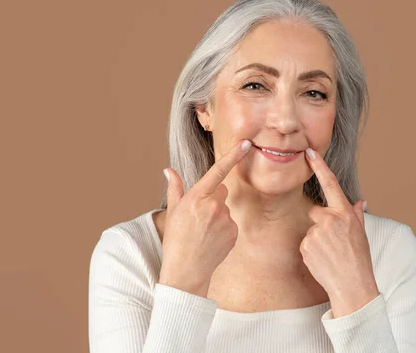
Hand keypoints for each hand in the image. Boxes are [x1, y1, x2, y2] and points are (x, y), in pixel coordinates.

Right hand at [159, 139, 251, 296]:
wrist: (186, 271)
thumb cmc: (176, 239)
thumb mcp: (173, 211)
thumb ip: (175, 188)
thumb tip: (169, 170)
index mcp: (197, 198)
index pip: (218, 171)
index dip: (234, 155)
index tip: (246, 143)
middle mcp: (214, 206)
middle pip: (222, 191)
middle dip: (214, 198)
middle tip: (199, 216)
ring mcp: (226, 220)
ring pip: (226, 208)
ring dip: (218, 215)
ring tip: (203, 232)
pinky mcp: (234, 232)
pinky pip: (231, 222)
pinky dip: (224, 228)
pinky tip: (212, 239)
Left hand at [300, 147, 378, 316]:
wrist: (352, 286)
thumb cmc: (359, 260)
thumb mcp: (361, 234)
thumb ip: (356, 215)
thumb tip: (360, 201)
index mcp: (345, 213)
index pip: (330, 184)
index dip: (319, 167)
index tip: (309, 153)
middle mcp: (329, 220)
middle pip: (315, 211)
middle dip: (321, 223)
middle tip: (333, 241)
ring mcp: (316, 233)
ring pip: (310, 230)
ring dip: (317, 239)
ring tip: (330, 254)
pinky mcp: (305, 245)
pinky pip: (305, 243)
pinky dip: (311, 250)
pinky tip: (322, 260)